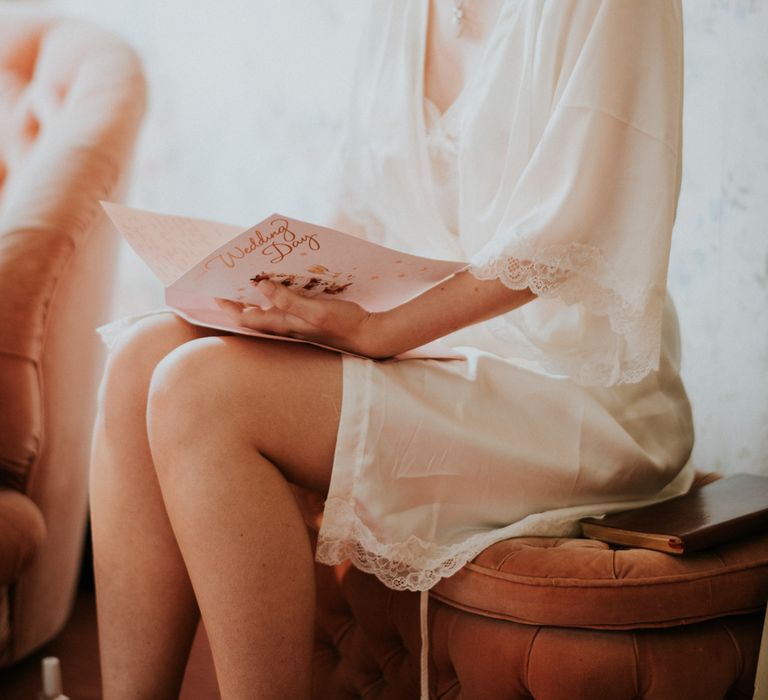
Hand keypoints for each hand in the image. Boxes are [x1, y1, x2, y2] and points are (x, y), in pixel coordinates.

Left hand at [215, 280, 392, 357]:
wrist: (369, 336)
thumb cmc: (344, 324)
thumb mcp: (316, 310)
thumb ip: (288, 300)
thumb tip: (261, 286)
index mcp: (284, 324)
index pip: (247, 318)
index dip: (229, 307)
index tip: (214, 293)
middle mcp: (287, 326)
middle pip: (254, 316)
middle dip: (238, 302)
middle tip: (226, 284)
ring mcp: (298, 325)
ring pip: (268, 312)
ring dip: (255, 300)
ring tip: (247, 282)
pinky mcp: (309, 320)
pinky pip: (284, 308)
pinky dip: (275, 297)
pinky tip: (279, 285)